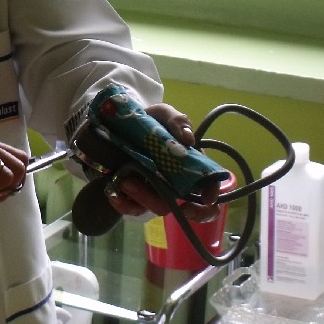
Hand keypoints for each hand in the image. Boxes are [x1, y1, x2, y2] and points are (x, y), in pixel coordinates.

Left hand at [103, 102, 221, 222]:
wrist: (118, 125)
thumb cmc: (149, 121)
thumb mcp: (163, 114)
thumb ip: (178, 121)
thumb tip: (188, 139)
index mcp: (188, 164)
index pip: (207, 185)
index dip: (211, 196)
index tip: (206, 199)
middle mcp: (174, 182)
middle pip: (180, 204)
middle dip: (168, 203)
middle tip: (154, 192)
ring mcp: (154, 190)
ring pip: (155, 207)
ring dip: (141, 198)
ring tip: (123, 180)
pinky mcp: (134, 195)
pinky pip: (132, 208)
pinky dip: (122, 204)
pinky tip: (112, 193)